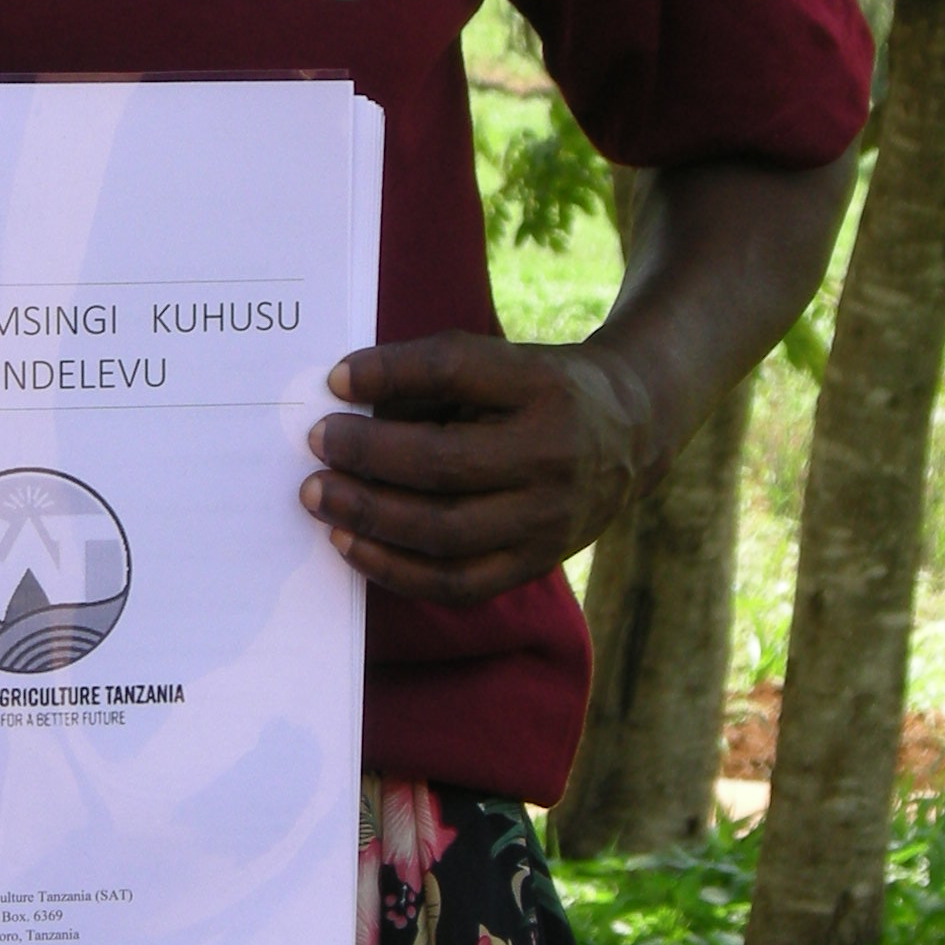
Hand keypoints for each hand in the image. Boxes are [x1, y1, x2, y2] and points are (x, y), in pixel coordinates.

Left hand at [298, 332, 660, 604]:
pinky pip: (456, 583)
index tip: (334, 378)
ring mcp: (547, 520)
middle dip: (368, 456)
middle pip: (445, 464)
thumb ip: (431, 375)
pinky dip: (395, 570)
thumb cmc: (538, 390)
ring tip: (319, 496)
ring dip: (370, 517)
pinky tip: (351, 546)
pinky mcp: (534, 563)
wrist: (628, 433)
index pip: (457, 371)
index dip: (391, 372)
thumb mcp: (502, 361)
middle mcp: (551, 456)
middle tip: (315, 442)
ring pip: (445, 533)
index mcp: (542, 386)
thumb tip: (342, 398)